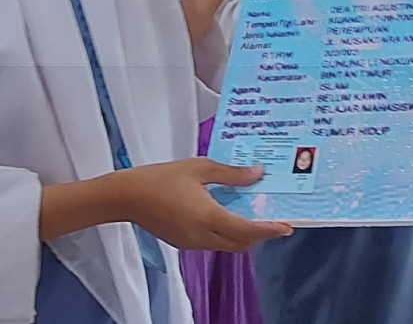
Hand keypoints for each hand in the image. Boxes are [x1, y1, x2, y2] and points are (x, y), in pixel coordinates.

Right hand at [98, 158, 293, 251]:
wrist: (126, 196)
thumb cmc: (160, 178)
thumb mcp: (199, 168)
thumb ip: (231, 174)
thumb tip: (257, 174)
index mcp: (207, 217)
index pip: (246, 231)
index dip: (269, 230)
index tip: (286, 226)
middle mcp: (201, 235)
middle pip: (240, 243)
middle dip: (260, 234)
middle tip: (274, 219)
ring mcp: (191, 242)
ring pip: (227, 244)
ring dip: (242, 233)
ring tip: (253, 213)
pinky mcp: (183, 242)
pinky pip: (212, 242)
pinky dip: (225, 232)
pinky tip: (228, 213)